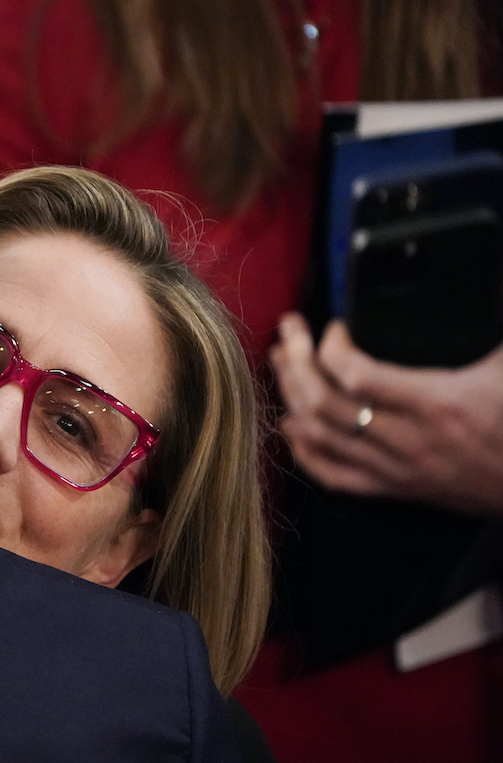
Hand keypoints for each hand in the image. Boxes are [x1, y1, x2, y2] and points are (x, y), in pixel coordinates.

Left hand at [270, 312, 502, 515]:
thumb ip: (492, 319)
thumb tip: (485, 273)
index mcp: (439, 404)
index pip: (358, 376)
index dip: (332, 347)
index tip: (335, 327)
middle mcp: (409, 439)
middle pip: (325, 403)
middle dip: (295, 363)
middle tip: (288, 334)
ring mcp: (395, 469)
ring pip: (320, 437)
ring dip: (291, 398)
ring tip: (281, 365)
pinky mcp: (391, 489)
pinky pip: (331, 476)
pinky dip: (302, 449)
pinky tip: (290, 424)